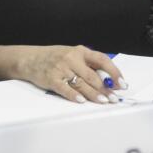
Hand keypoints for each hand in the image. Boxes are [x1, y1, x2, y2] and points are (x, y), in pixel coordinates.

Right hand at [10, 45, 124, 104]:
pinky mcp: (51, 78)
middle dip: (105, 89)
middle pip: (93, 76)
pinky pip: (65, 89)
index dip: (114, 72)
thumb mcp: (73, 55)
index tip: (122, 84)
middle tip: (113, 99)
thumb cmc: (55, 58)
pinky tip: (82, 101)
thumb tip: (108, 81)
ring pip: (81, 84)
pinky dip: (74, 96)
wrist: (29, 58)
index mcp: (80, 51)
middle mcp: (72, 58)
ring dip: (94, 94)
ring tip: (104, 102)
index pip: (102, 60)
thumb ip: (88, 65)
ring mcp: (61, 68)